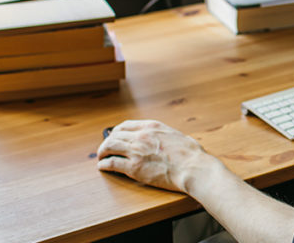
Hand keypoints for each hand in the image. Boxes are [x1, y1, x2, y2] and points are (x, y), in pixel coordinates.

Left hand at [97, 119, 212, 193]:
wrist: (193, 168)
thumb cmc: (191, 154)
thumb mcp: (178, 136)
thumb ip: (167, 135)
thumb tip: (168, 139)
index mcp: (152, 127)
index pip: (126, 125)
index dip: (116, 131)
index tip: (114, 135)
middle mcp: (141, 136)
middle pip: (114, 135)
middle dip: (107, 142)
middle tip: (104, 148)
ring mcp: (136, 151)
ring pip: (109, 147)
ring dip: (102, 152)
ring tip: (101, 157)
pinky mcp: (134, 168)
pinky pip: (112, 164)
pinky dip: (104, 165)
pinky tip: (102, 167)